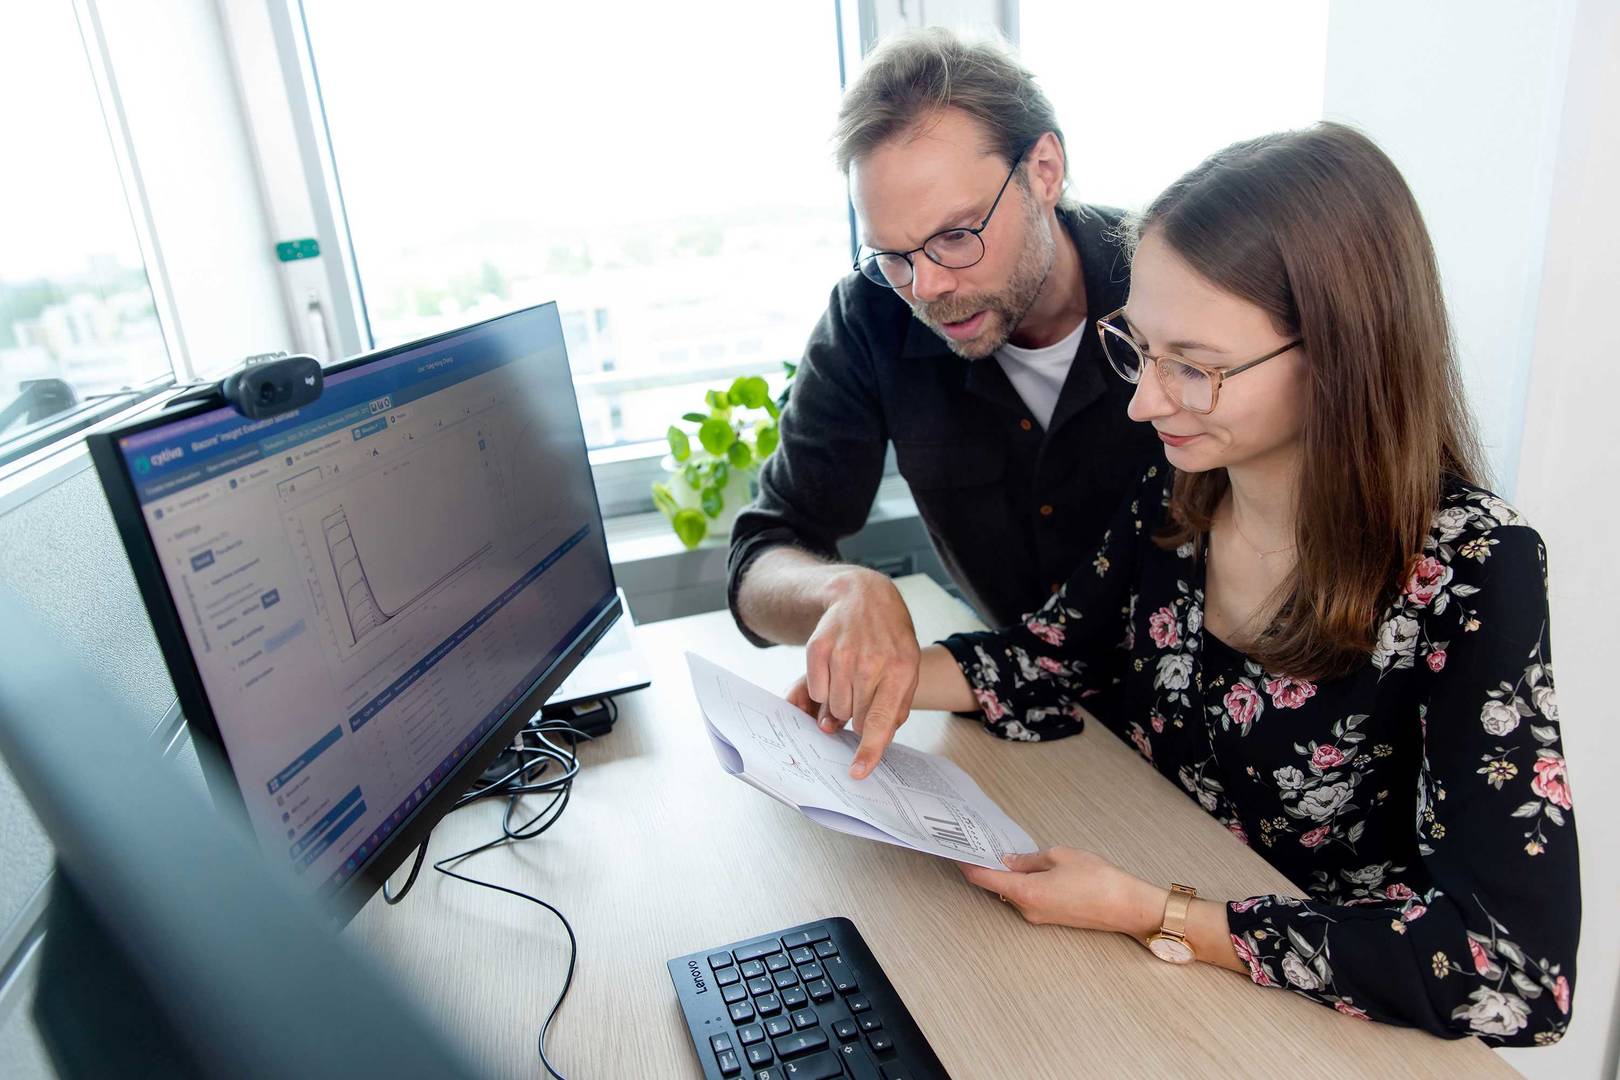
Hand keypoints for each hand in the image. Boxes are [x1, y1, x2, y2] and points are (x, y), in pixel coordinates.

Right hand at [786, 568, 919, 779]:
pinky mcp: (818, 647)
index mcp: (900, 670)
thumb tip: (870, 737)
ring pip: (832, 707)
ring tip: (852, 678)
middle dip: (857, 715)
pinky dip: (825, 687)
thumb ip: (894, 708)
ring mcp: (842, 653)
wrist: (865, 598)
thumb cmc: (890, 640)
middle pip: (853, 717)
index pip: (880, 720)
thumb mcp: (907, 671)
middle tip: (863, 694)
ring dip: (840, 702)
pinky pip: (816, 690)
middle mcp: (870, 662)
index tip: (858, 771)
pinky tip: (837, 669)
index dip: (869, 749)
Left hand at [958, 848, 1164, 936]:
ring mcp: (1039, 917)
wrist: (1127, 906)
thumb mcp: (1059, 856)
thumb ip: (1029, 859)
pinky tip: (1029, 867)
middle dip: (988, 866)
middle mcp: (1027, 910)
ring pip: (1014, 893)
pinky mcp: (1052, 918)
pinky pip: (1029, 898)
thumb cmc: (1097, 878)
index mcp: (1025, 893)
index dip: (968, 864)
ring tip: (1005, 850)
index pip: (984, 879)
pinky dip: (1023, 883)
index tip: (955, 851)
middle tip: (981, 843)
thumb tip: (1009, 860)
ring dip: (1008, 875)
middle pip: (997, 887)